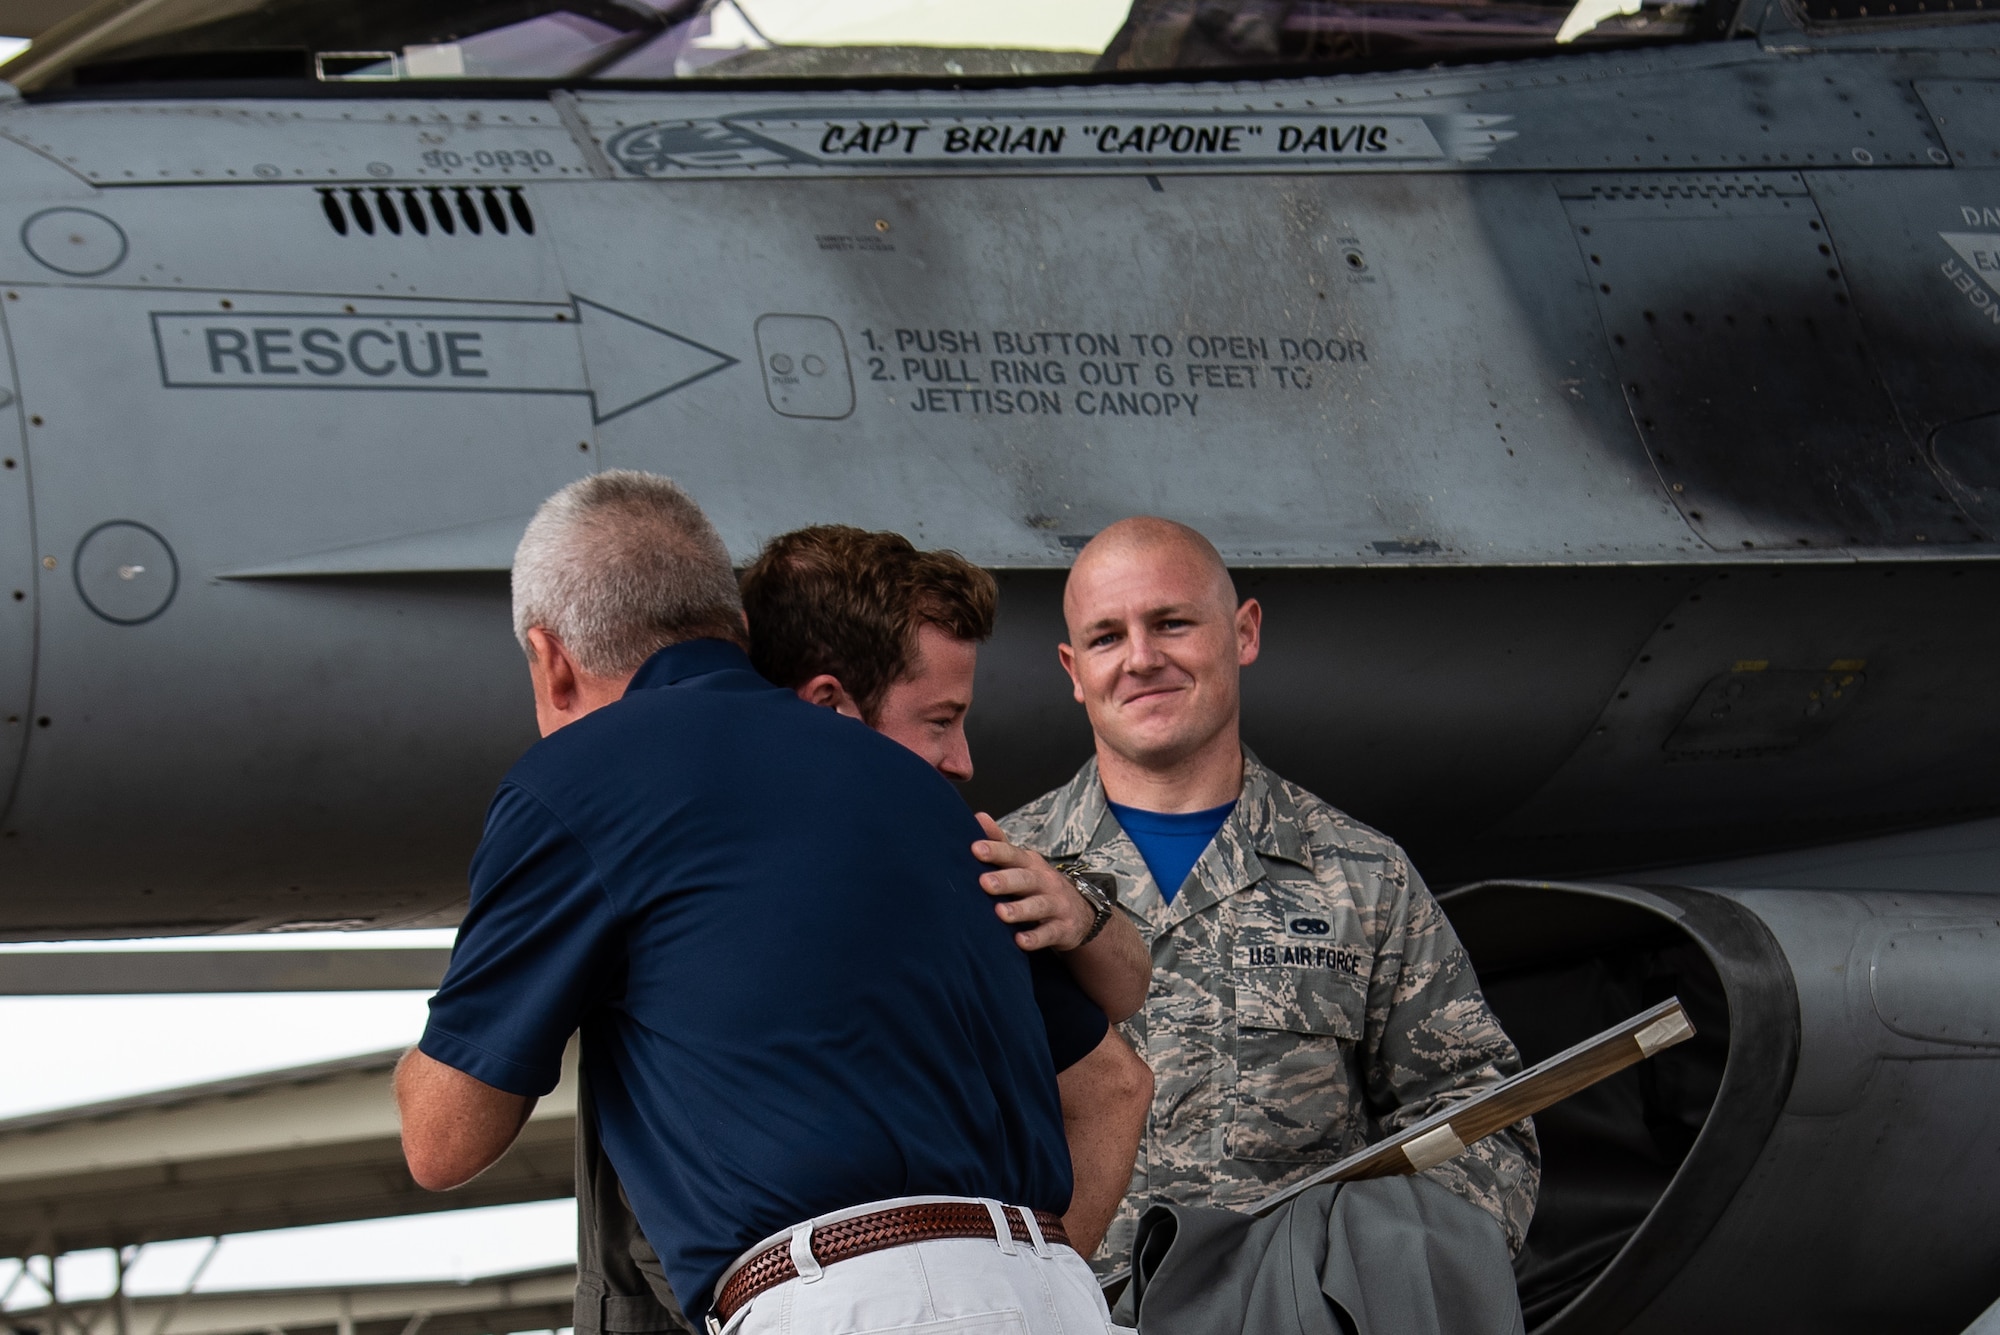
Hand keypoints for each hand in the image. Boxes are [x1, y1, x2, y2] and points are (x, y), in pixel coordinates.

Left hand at [973, 812, 1093, 951]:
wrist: (1081, 913)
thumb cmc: (1039, 885)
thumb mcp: (1023, 863)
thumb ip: (1001, 844)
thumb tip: (978, 816)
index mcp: (1031, 864)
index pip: (1013, 855)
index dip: (995, 851)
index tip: (975, 849)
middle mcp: (1045, 881)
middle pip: (1025, 879)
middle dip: (1005, 880)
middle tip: (984, 882)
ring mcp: (1056, 905)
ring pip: (1038, 906)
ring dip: (1019, 910)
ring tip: (1000, 913)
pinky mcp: (1063, 928)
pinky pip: (1049, 933)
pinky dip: (1035, 938)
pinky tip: (1020, 941)